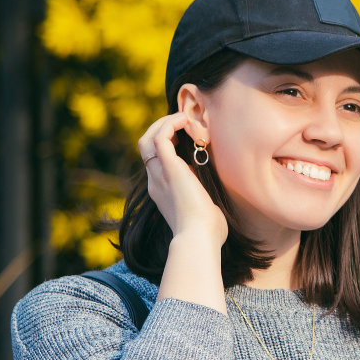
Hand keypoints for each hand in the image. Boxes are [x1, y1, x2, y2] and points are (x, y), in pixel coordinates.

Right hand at [137, 112, 227, 247]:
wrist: (199, 239)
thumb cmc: (208, 233)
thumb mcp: (204, 212)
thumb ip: (203, 203)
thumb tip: (214, 204)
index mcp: (163, 191)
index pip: (155, 160)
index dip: (168, 144)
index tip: (188, 140)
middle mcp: (156, 180)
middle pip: (146, 145)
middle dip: (162, 130)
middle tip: (185, 126)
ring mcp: (160, 174)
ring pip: (148, 138)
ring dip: (166, 124)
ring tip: (186, 120)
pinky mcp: (169, 168)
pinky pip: (161, 136)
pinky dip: (172, 124)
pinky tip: (188, 123)